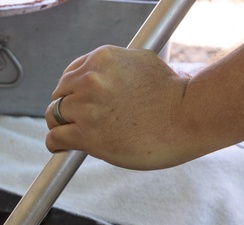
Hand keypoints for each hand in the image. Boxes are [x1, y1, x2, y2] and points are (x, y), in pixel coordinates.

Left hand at [45, 46, 192, 169]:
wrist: (189, 118)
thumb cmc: (173, 95)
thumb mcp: (142, 63)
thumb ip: (116, 68)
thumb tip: (101, 75)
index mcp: (103, 58)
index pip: (71, 73)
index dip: (72, 91)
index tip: (78, 102)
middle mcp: (91, 79)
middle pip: (60, 94)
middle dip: (67, 108)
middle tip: (78, 121)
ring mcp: (87, 107)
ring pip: (54, 116)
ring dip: (61, 126)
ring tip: (72, 134)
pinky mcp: (86, 134)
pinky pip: (54, 137)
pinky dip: (54, 144)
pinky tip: (61, 147)